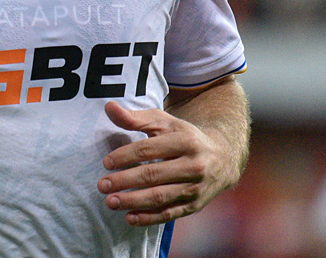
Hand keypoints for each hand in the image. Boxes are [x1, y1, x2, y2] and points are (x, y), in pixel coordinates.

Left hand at [98, 100, 231, 226]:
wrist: (223, 159)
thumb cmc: (186, 137)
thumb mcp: (165, 123)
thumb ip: (136, 118)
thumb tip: (109, 107)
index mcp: (186, 141)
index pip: (150, 149)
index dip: (126, 156)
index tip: (106, 162)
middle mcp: (193, 165)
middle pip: (153, 175)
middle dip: (125, 181)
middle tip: (102, 185)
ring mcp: (195, 188)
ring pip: (160, 197)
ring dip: (133, 201)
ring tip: (110, 202)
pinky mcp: (194, 205)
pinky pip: (169, 214)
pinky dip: (148, 218)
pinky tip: (129, 217)